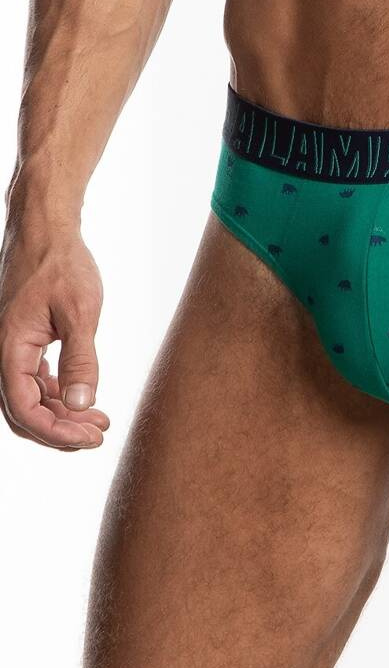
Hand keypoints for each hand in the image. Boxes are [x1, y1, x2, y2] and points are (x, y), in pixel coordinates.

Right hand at [0, 220, 109, 448]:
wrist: (47, 230)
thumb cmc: (62, 264)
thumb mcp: (80, 311)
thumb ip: (81, 359)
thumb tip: (83, 403)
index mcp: (11, 348)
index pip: (24, 409)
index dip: (55, 431)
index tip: (90, 438)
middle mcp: (6, 352)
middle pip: (25, 411)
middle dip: (60, 429)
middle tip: (98, 435)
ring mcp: (14, 347)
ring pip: (31, 397)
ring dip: (62, 413)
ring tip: (99, 421)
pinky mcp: (27, 339)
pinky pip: (35, 379)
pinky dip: (59, 393)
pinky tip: (83, 397)